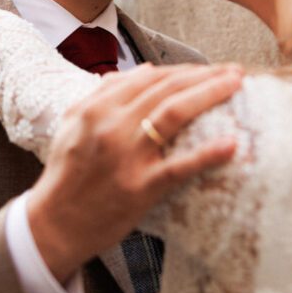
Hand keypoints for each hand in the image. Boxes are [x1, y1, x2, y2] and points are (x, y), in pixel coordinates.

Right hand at [26, 62, 242, 281]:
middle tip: (236, 71)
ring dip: (210, 93)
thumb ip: (105, 93)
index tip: (208, 68)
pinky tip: (231, 144)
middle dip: (205, 75)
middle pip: (167, 89)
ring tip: (237, 85)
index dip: (183, 69)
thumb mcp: (74, 124)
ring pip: (174, 114)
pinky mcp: (140, 188)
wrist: (54, 224)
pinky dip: (207, 154)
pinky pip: (179, 167)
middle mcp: (112, 127)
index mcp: (97, 109)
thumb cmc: (67, 174)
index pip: (149, 78)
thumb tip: (145, 70)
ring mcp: (127, 157)